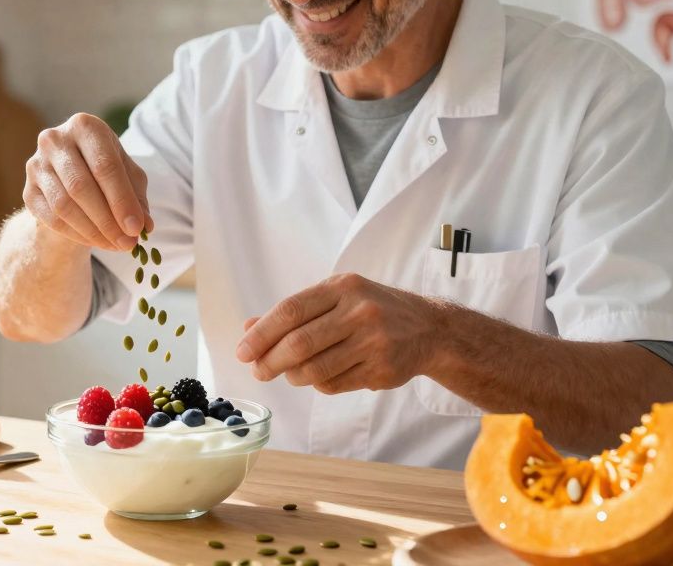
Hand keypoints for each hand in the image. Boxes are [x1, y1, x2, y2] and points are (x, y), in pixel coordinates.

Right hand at [24, 113, 152, 251]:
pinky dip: (77, 235)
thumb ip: (137, 197)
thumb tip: (144, 225)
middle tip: (128, 243)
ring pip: (64, 205)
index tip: (137, 228)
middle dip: (108, 220)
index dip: (122, 200)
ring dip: (93, 231)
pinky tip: (96, 241)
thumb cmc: (105, 168)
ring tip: (115, 245)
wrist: (70, 173)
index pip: (105, 166)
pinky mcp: (28, 190)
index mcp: (84, 126)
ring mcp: (36, 164)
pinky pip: (52, 219)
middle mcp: (55, 139)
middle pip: (81, 187)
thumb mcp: (128, 175)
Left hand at [235, 274, 441, 393]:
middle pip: (299, 344)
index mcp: (343, 287)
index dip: (261, 333)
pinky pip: (334, 384)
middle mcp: (360, 312)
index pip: (291, 310)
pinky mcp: (382, 370)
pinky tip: (321, 375)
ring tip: (289, 373)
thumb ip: (294, 312)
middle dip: (270, 362)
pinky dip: (319, 384)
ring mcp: (373, 343)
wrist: (430, 329)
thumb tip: (248, 328)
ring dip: (293, 376)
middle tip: (257, 371)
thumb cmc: (372, 310)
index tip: (242, 351)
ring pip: (315, 370)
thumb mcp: (336, 297)